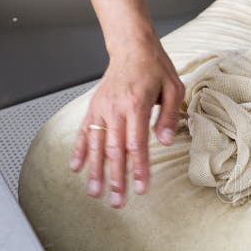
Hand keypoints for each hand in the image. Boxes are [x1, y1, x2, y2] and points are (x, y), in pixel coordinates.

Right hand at [70, 33, 184, 207]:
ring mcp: (101, 108)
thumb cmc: (156, 68)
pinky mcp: (94, 108)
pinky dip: (80, 151)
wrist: (132, 47)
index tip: (142, 189)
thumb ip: (169, 116)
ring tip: (95, 194)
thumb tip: (165, 142)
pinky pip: (85, 132)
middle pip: (114, 150)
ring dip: (96, 171)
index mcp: (136, 104)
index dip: (139, 169)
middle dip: (116, 179)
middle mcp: (115, 109)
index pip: (137, 144)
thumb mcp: (174, 88)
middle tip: (117, 202)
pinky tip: (76, 169)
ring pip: (97, 145)